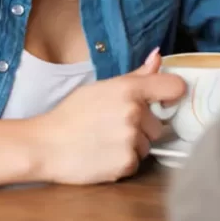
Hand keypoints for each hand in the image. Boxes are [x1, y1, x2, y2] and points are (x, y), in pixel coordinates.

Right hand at [29, 48, 186, 185]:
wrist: (45, 145)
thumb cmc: (71, 114)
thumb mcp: (102, 87)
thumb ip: (136, 75)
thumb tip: (158, 56)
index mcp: (129, 89)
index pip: (174, 87)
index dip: (172, 95)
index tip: (164, 101)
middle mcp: (134, 113)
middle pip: (158, 124)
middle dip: (142, 128)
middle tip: (113, 126)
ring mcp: (130, 139)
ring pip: (147, 145)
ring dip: (132, 146)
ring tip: (105, 141)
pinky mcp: (125, 164)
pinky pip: (136, 163)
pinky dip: (123, 162)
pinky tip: (103, 155)